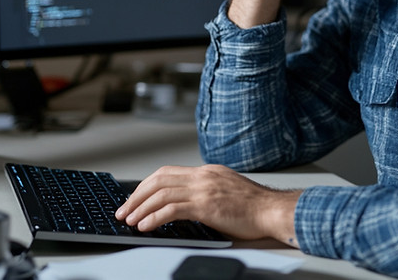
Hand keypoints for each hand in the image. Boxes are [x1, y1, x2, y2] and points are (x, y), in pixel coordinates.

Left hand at [114, 164, 301, 245]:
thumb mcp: (225, 189)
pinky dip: (154, 217)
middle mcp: (202, 176)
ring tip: (130, 220)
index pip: (166, 173)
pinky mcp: (207, 205)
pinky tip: (146, 226)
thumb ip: (205, 190)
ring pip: (161, 194)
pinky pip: (172, 209)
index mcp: (205, 171)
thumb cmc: (254, 206)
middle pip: (159, 180)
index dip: (146, 185)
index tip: (134, 198)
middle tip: (124, 210)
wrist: (273, 210)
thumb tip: (184, 203)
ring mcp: (204, 189)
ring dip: (141, 208)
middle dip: (137, 195)